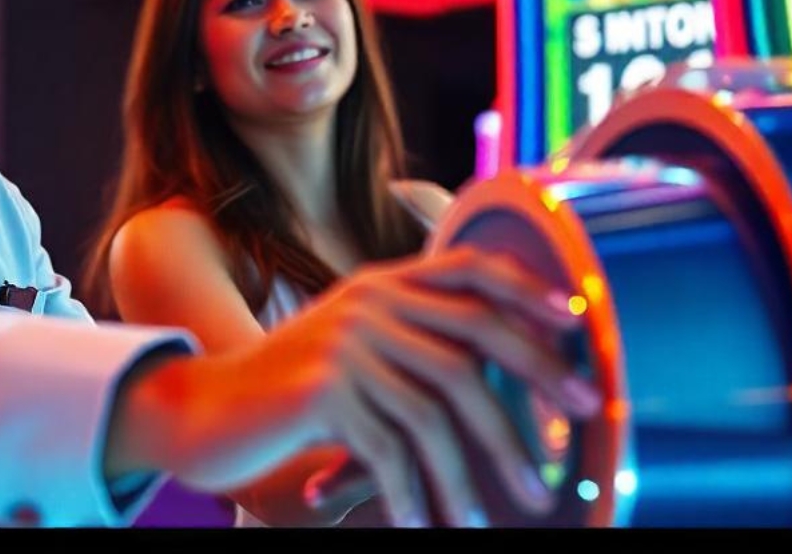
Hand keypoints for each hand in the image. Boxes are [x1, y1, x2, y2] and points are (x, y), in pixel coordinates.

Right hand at [105, 245, 600, 526]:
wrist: (206, 409)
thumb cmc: (298, 389)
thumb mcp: (359, 344)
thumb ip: (415, 336)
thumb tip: (503, 365)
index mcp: (385, 283)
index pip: (470, 267)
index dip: (528, 288)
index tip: (580, 320)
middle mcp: (369, 302)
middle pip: (474, 335)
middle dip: (538, 377)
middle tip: (585, 416)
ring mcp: (346, 343)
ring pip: (439, 408)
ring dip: (480, 468)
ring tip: (507, 513)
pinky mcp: (322, 390)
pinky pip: (391, 450)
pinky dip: (417, 493)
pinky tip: (430, 524)